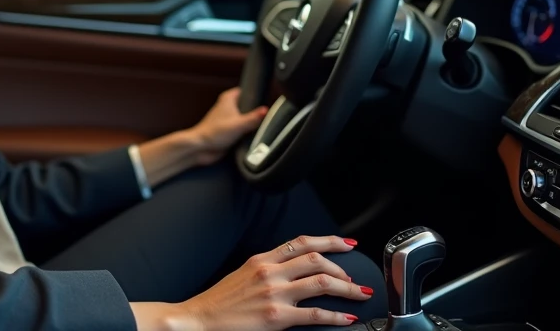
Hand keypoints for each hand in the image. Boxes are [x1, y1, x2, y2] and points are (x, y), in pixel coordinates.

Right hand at [156, 235, 369, 329]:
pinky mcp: (276, 317)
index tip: (347, 244)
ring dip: (346, 288)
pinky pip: (314, 314)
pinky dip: (335, 315)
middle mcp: (270, 271)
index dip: (329, 241)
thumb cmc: (221, 300)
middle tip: (356, 276)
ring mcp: (274, 293)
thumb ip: (269, 268)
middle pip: (316, 258)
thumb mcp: (244, 273)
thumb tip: (293, 268)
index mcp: (262, 259)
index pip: (301, 242)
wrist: (201, 318)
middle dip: (342, 265)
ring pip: (321, 282)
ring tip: (359, 294)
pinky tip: (346, 318)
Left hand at [188, 87, 268, 166]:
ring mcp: (229, 120)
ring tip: (267, 127)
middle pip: (248, 106)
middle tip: (271, 116)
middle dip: (257, 111)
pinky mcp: (229, 132)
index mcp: (228, 99)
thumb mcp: (238, 124)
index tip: (268, 99)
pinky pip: (243, 130)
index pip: (246, 91)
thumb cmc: (215, 133)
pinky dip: (248, 133)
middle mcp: (228, 107)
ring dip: (253, 124)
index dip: (256, 95)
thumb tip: (267, 110)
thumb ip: (253, 118)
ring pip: (246, 119)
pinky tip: (258, 136)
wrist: (200, 149)